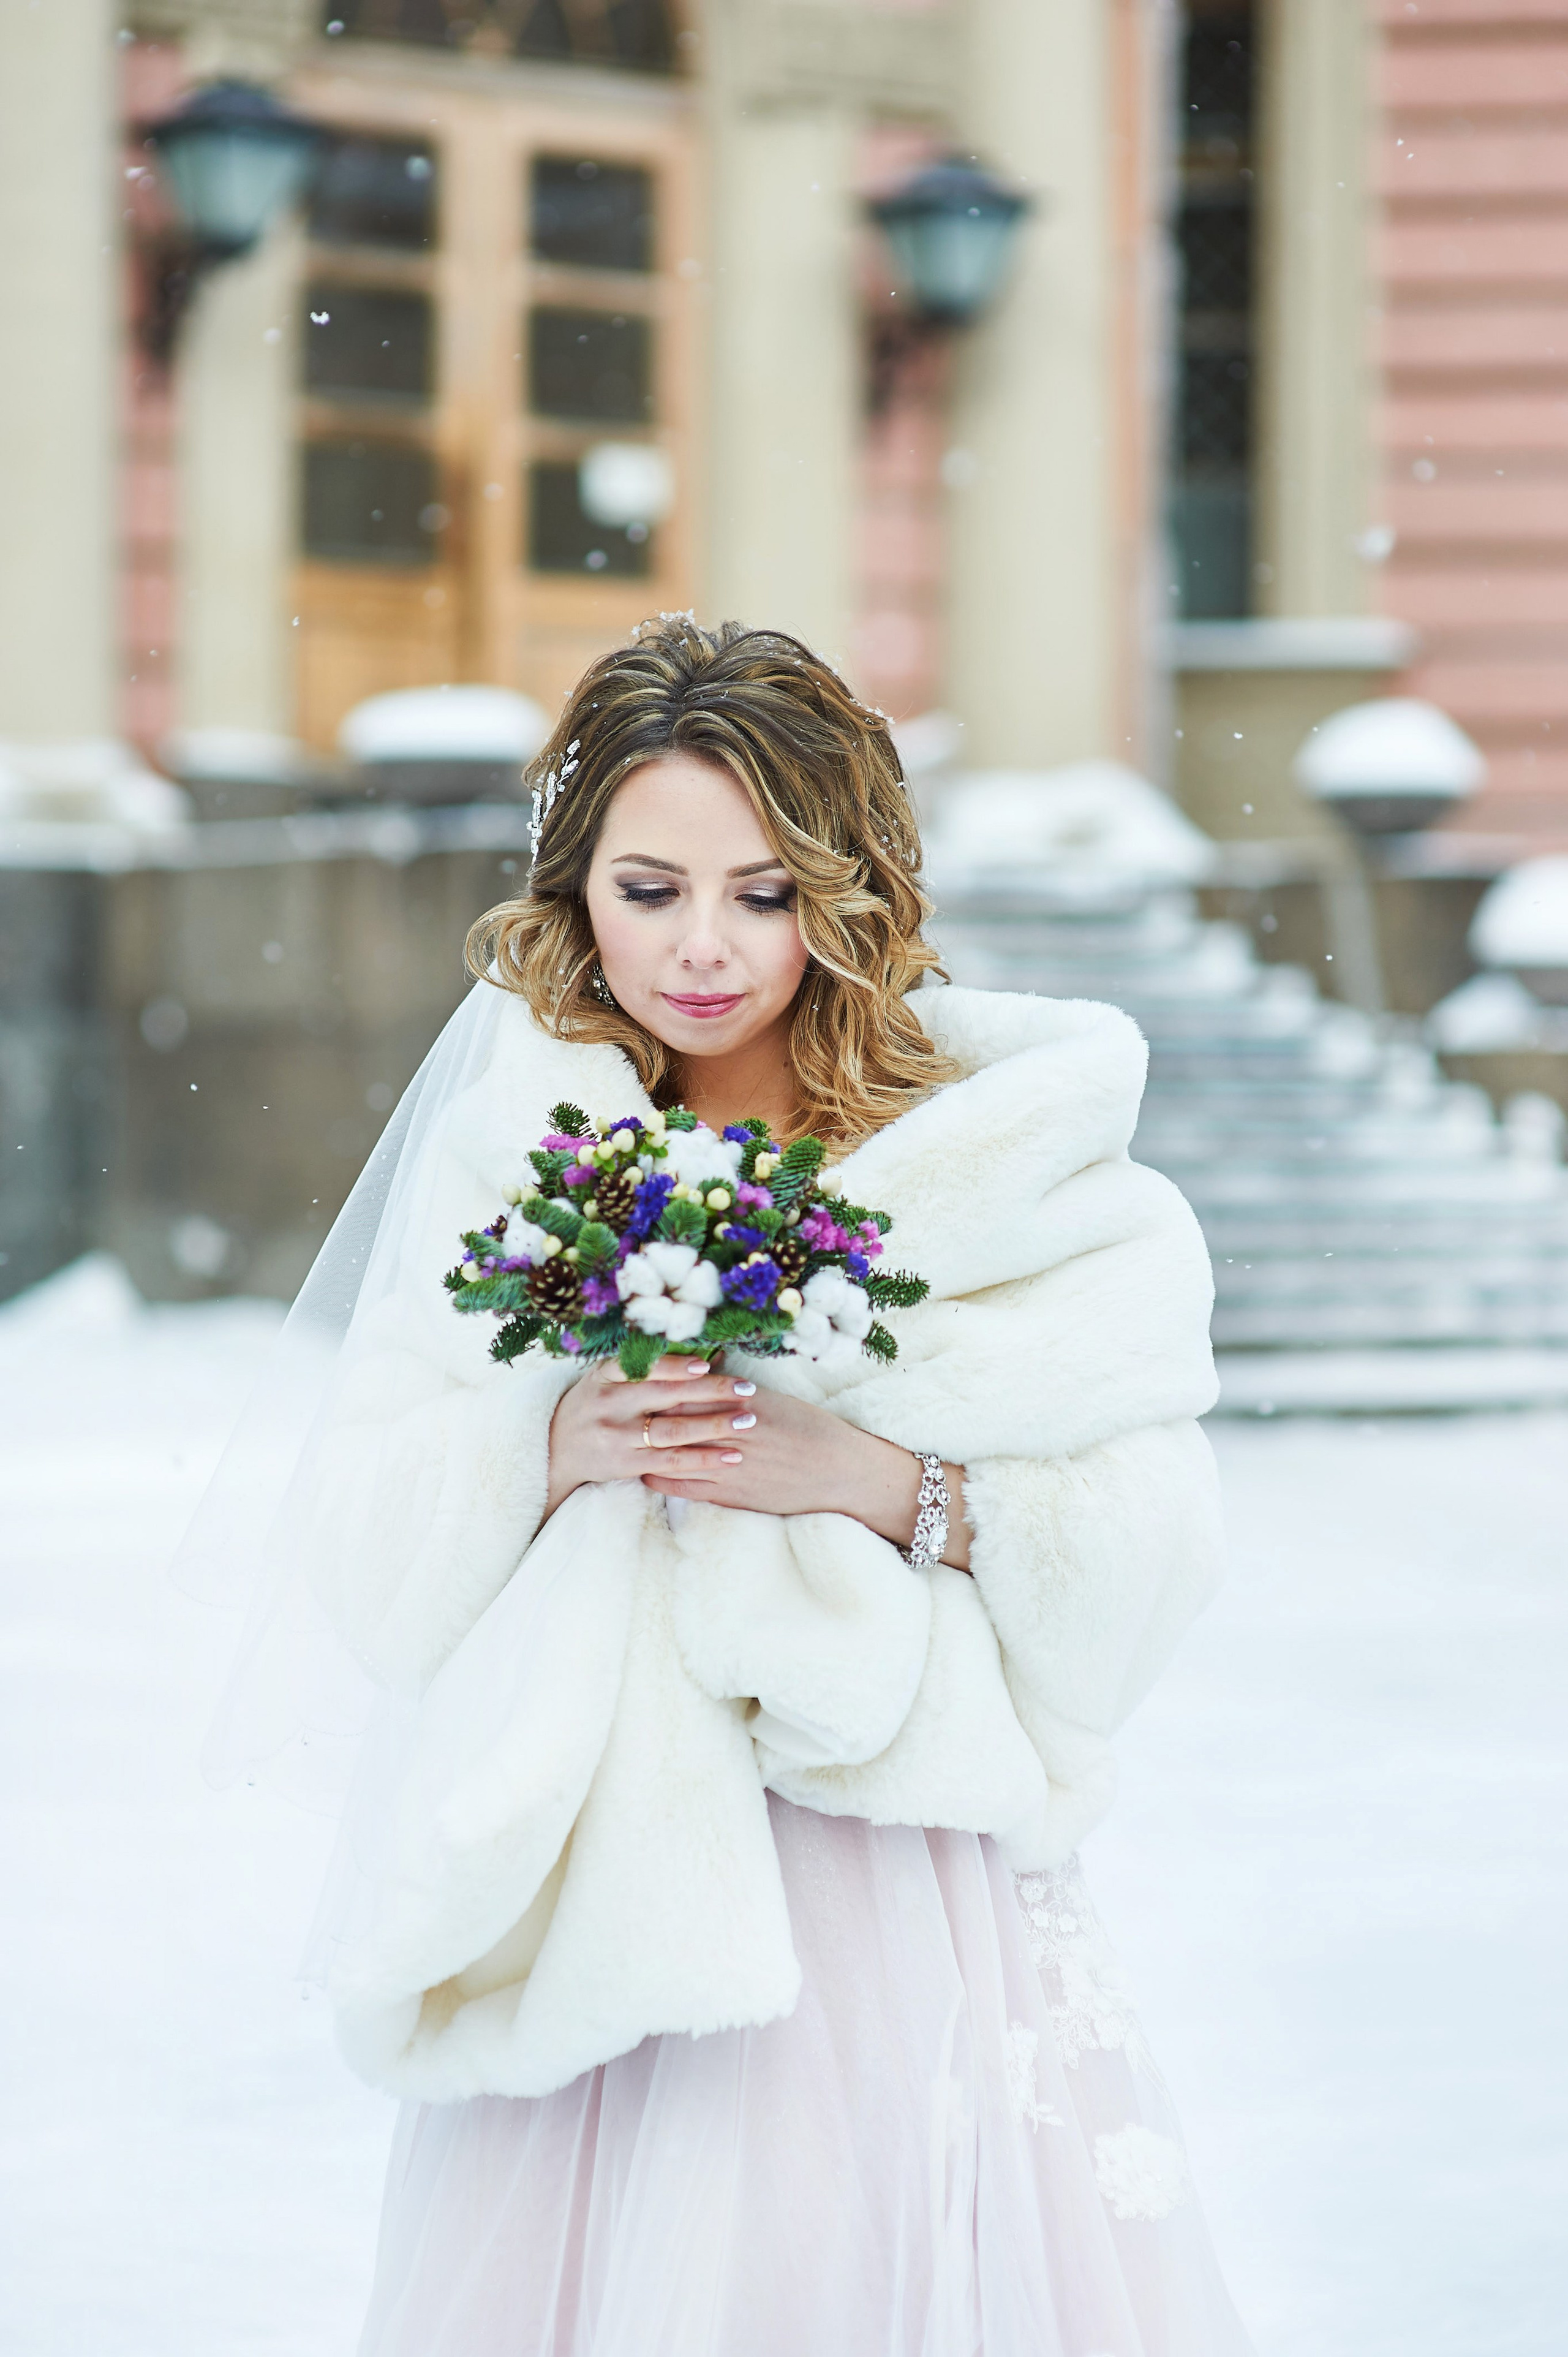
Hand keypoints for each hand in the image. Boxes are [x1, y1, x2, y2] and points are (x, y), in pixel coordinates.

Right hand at [543, 1355, 757, 1522]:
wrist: (557, 1448)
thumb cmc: (596, 1403)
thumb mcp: (608, 1378)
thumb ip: (644, 1368)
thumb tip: (703, 1356)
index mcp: (606, 1374)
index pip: (645, 1366)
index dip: (676, 1365)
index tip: (708, 1363)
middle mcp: (610, 1403)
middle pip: (667, 1396)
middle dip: (711, 1392)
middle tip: (746, 1389)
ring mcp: (617, 1436)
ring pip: (673, 1431)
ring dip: (714, 1426)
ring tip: (747, 1421)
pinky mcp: (626, 1464)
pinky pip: (672, 1462)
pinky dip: (704, 1458)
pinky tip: (732, 1456)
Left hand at [639, 1381, 971, 1570]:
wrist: (841, 1473)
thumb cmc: (814, 1430)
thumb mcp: (777, 1400)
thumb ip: (739, 1389)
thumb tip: (712, 1370)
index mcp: (743, 1402)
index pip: (688, 1389)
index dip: (659, 1383)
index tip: (635, 1376)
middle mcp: (730, 1432)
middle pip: (673, 1419)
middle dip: (642, 1414)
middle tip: (616, 1407)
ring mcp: (728, 1466)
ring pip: (671, 1454)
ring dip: (645, 1447)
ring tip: (623, 1440)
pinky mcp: (732, 1495)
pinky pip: (685, 1487)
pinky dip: (661, 1478)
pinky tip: (644, 1472)